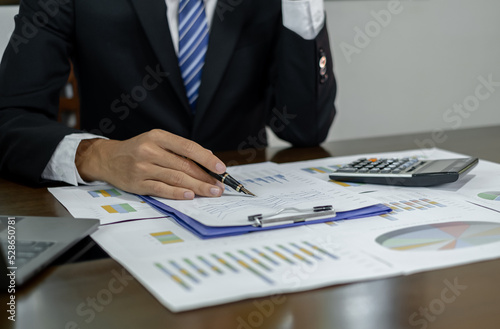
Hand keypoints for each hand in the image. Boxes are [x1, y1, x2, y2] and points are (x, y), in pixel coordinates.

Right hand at [75, 129, 225, 199]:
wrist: (108, 158)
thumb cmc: (137, 149)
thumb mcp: (156, 141)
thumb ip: (179, 149)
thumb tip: (207, 159)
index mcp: (158, 137)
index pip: (188, 148)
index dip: (206, 158)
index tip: (220, 168)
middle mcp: (150, 151)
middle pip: (184, 166)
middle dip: (205, 177)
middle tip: (218, 186)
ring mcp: (143, 168)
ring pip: (176, 178)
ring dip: (197, 187)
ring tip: (211, 192)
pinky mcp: (138, 184)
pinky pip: (162, 189)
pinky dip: (177, 193)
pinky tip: (190, 195)